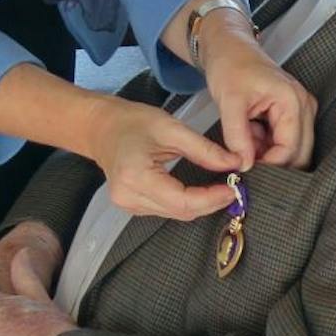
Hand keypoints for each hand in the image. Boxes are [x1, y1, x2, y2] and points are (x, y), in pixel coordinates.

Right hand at [87, 96, 239, 218]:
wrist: (101, 127)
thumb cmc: (132, 121)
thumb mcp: (171, 128)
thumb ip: (203, 149)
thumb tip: (233, 163)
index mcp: (136, 177)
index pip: (182, 200)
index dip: (211, 198)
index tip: (233, 188)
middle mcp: (129, 197)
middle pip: (181, 211)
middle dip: (210, 202)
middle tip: (233, 187)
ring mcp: (128, 205)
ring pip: (175, 214)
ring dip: (200, 204)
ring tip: (220, 187)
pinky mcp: (132, 206)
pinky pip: (166, 210)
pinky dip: (186, 202)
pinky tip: (200, 190)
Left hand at [199, 16, 315, 170]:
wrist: (229, 47)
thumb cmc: (230, 65)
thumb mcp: (229, 101)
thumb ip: (238, 136)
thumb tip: (244, 166)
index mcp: (292, 101)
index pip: (290, 149)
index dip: (270, 166)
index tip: (246, 171)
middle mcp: (304, 106)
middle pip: (298, 153)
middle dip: (273, 162)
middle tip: (245, 162)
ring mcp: (300, 109)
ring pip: (292, 149)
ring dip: (268, 153)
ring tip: (245, 140)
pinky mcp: (292, 113)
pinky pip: (284, 140)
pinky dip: (266, 144)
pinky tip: (250, 133)